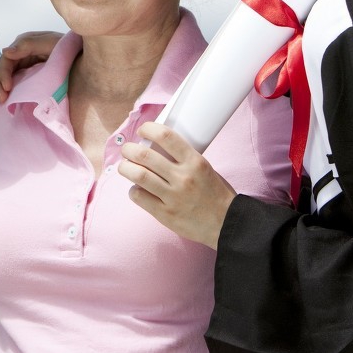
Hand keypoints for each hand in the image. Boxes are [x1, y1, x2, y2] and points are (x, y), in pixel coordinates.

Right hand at [0, 30, 63, 103]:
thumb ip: (29, 45)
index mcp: (22, 45)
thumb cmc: (67, 50)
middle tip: (1, 100)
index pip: (5, 60)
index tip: (8, 89)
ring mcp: (17, 66)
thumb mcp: (51, 43)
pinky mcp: (20, 77)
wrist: (79, 58)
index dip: (3, 74)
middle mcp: (17, 54)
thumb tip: (5, 51)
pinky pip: (0, 80)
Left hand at [118, 122, 235, 248]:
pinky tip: (136, 189)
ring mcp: (173, 196)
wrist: (226, 223)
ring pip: (139, 176)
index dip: (148, 129)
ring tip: (125, 167)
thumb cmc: (215, 193)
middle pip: (145, 156)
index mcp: (194, 161)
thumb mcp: (204, 167)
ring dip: (126, 168)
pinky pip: (140, 197)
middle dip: (129, 150)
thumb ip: (182, 158)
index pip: (166, 136)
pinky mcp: (166, 214)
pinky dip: (133, 191)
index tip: (143, 130)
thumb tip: (155, 147)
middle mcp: (183, 177)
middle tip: (127, 150)